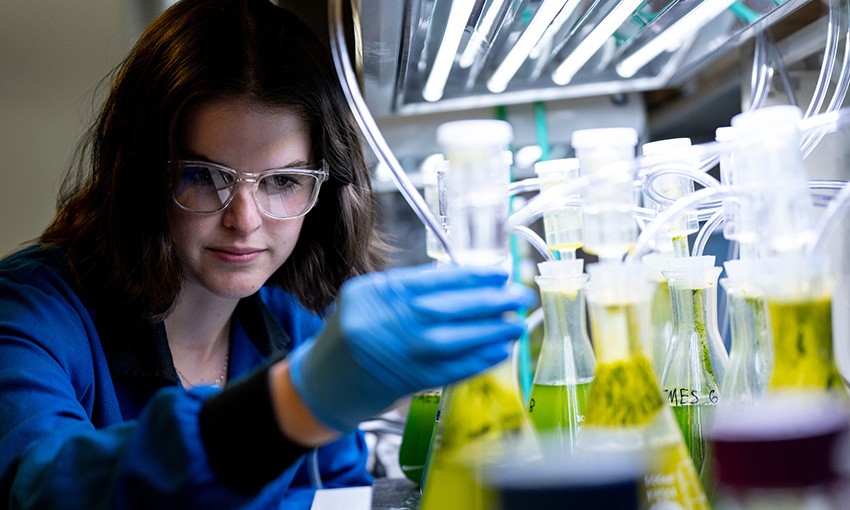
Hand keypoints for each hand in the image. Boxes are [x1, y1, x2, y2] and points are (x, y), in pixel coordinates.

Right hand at [287, 264, 534, 431]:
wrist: (321, 383)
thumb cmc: (349, 335)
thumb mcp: (368, 299)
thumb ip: (408, 289)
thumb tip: (466, 283)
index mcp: (374, 292)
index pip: (431, 279)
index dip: (470, 276)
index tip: (498, 274)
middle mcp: (384, 321)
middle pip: (446, 307)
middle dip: (489, 301)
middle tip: (520, 295)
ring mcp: (395, 353)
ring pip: (452, 339)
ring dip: (490, 331)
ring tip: (517, 323)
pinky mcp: (407, 381)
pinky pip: (449, 369)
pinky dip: (477, 360)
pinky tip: (499, 351)